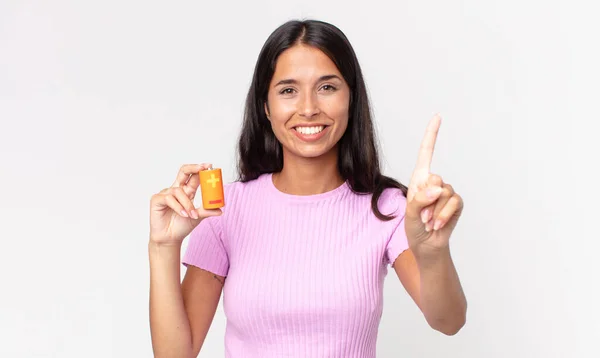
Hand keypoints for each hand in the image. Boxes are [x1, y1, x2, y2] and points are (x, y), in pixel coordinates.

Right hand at [149, 163, 222, 245]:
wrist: (170, 239)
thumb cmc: (182, 226)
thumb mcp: (198, 217)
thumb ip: (207, 211)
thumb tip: (220, 210)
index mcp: (186, 191)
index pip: (193, 176)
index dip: (200, 169)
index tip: (210, 166)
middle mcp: (176, 189)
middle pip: (183, 172)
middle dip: (193, 167)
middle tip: (203, 168)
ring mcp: (165, 193)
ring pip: (178, 191)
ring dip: (188, 204)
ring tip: (193, 215)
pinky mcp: (156, 200)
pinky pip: (169, 198)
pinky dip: (178, 207)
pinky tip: (184, 215)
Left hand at [404, 115, 463, 252]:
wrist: (426, 245)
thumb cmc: (414, 227)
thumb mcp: (410, 212)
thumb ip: (420, 199)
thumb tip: (438, 189)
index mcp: (420, 178)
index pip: (426, 153)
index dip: (432, 135)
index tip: (438, 117)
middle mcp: (434, 182)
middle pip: (435, 179)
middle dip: (426, 201)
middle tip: (422, 215)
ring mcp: (447, 192)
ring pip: (444, 193)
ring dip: (434, 211)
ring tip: (429, 221)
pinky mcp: (457, 203)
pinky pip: (453, 203)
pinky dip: (444, 215)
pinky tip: (437, 225)